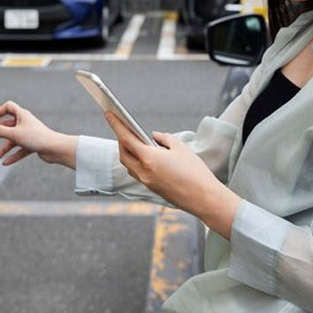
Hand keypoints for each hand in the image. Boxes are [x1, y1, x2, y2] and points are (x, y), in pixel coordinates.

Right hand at [0, 101, 75, 167]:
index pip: (8, 107)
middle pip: (7, 126)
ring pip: (13, 140)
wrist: (55, 149)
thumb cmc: (39, 137)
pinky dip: (12, 155)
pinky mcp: (32, 144)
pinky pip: (19, 149)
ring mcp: (29, 134)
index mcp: (22, 115)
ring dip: (4, 149)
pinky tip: (6, 162)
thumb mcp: (13, 134)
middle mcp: (25, 123)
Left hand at [104, 112, 241, 236]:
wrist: (203, 198)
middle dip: (122, 139)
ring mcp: (146, 182)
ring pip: (129, 164)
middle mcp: (143, 171)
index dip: (116, 125)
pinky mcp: (152, 188)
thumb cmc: (194, 172)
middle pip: (124, 153)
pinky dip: (137, 162)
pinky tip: (146, 156)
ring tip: (134, 140)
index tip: (109, 114)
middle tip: (124, 127)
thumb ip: (164, 138)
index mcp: (149, 158)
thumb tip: (153, 137)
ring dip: (128, 152)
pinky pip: (137, 172)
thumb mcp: (181, 148)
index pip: (126, 138)